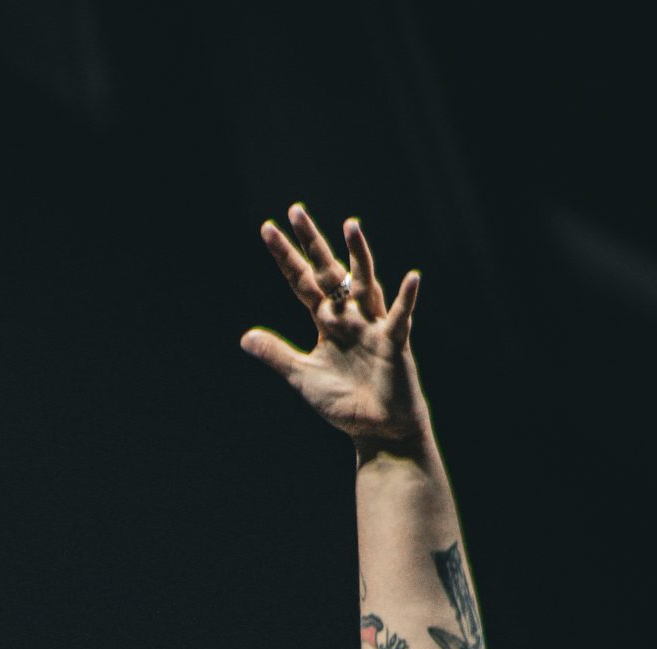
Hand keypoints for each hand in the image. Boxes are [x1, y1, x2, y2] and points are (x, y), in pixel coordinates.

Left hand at [241, 205, 429, 449]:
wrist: (377, 430)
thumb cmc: (345, 403)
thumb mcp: (304, 377)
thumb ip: (277, 355)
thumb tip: (245, 337)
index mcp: (326, 322)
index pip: (301, 283)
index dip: (285, 258)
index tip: (267, 230)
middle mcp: (349, 316)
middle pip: (328, 272)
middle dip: (312, 243)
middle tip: (295, 210)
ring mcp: (373, 325)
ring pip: (364, 284)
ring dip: (358, 256)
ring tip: (350, 225)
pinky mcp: (394, 343)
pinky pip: (400, 317)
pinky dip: (406, 299)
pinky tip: (411, 277)